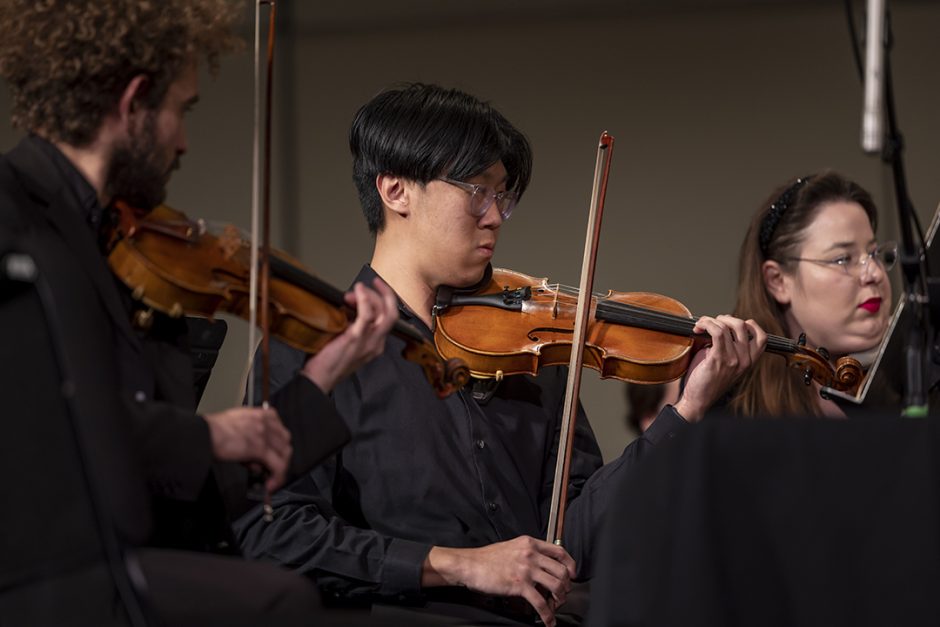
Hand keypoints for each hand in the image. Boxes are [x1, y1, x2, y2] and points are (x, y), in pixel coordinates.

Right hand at [203, 405, 291, 491]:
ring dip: (279, 470)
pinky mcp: (260, 448)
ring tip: (270, 481)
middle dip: (280, 458)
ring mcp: (264, 434)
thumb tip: (255, 457)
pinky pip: (277, 466)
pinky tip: (270, 486)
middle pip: (285, 442)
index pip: (280, 430)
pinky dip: (277, 478)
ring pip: (284, 454)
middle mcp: (265, 422)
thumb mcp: (237, 426)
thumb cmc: (212, 431)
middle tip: (271, 470)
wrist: (203, 433)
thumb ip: (250, 435)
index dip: (278, 445)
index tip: (275, 456)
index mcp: (260, 414)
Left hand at [301, 277, 397, 391]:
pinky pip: (367, 314)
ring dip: (371, 295)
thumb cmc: (326, 363)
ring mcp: (368, 342)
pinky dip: (364, 299)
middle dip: (385, 294)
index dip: (379, 301)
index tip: (365, 292)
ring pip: (384, 312)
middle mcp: (376, 343)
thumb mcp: (345, 342)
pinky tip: (358, 291)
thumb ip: (351, 326)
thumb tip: (346, 306)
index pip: (388, 318)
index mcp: (375, 345)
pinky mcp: (356, 339)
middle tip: (373, 282)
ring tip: (357, 289)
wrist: (318, 380)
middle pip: (391, 313)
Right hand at [422, 536, 575, 626]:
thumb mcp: (511, 547)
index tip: (572, 574)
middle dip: (566, 586)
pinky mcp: (520, 585)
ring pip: (556, 585)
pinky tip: (548, 621)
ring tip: (555, 606)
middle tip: (562, 594)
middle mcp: (531, 554)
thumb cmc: (486, 558)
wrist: (470, 565)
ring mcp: (526, 569)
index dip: (570, 564)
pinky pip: (541, 602)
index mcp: (529, 543)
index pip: (559, 551)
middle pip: (561, 570)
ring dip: (559, 599)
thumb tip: (540, 564)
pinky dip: (548, 614)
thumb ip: (527, 552)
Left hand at [674, 314, 766, 421]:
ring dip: (711, 320)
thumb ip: (731, 348)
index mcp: (749, 362)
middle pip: (743, 325)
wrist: (698, 400)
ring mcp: (732, 360)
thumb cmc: (709, 382)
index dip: (749, 324)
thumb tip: (721, 326)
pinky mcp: (717, 359)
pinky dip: (706, 324)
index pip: (762, 337)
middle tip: (713, 322)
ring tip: (702, 325)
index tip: (731, 324)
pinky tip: (699, 328)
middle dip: (726, 318)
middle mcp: (744, 360)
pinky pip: (716, 332)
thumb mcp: (728, 365)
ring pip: (727, 326)